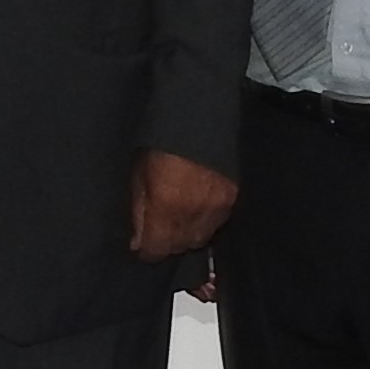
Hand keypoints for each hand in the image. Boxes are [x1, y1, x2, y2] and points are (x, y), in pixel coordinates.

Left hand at [129, 148, 235, 263]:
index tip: (142, 244)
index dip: (147, 250)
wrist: (198, 118)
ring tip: (180, 218)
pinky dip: (206, 221)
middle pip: (179, 248)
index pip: (156, 250)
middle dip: (167, 242)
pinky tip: (198, 208)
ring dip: (187, 234)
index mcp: (165, 208)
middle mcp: (192, 214)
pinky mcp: (232, 198)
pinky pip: (217, 223)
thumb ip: (138, 213)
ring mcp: (216, 208)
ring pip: (200, 239)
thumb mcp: (138, 176)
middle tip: (159, 228)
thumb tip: (137, 243)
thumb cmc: (161, 144)